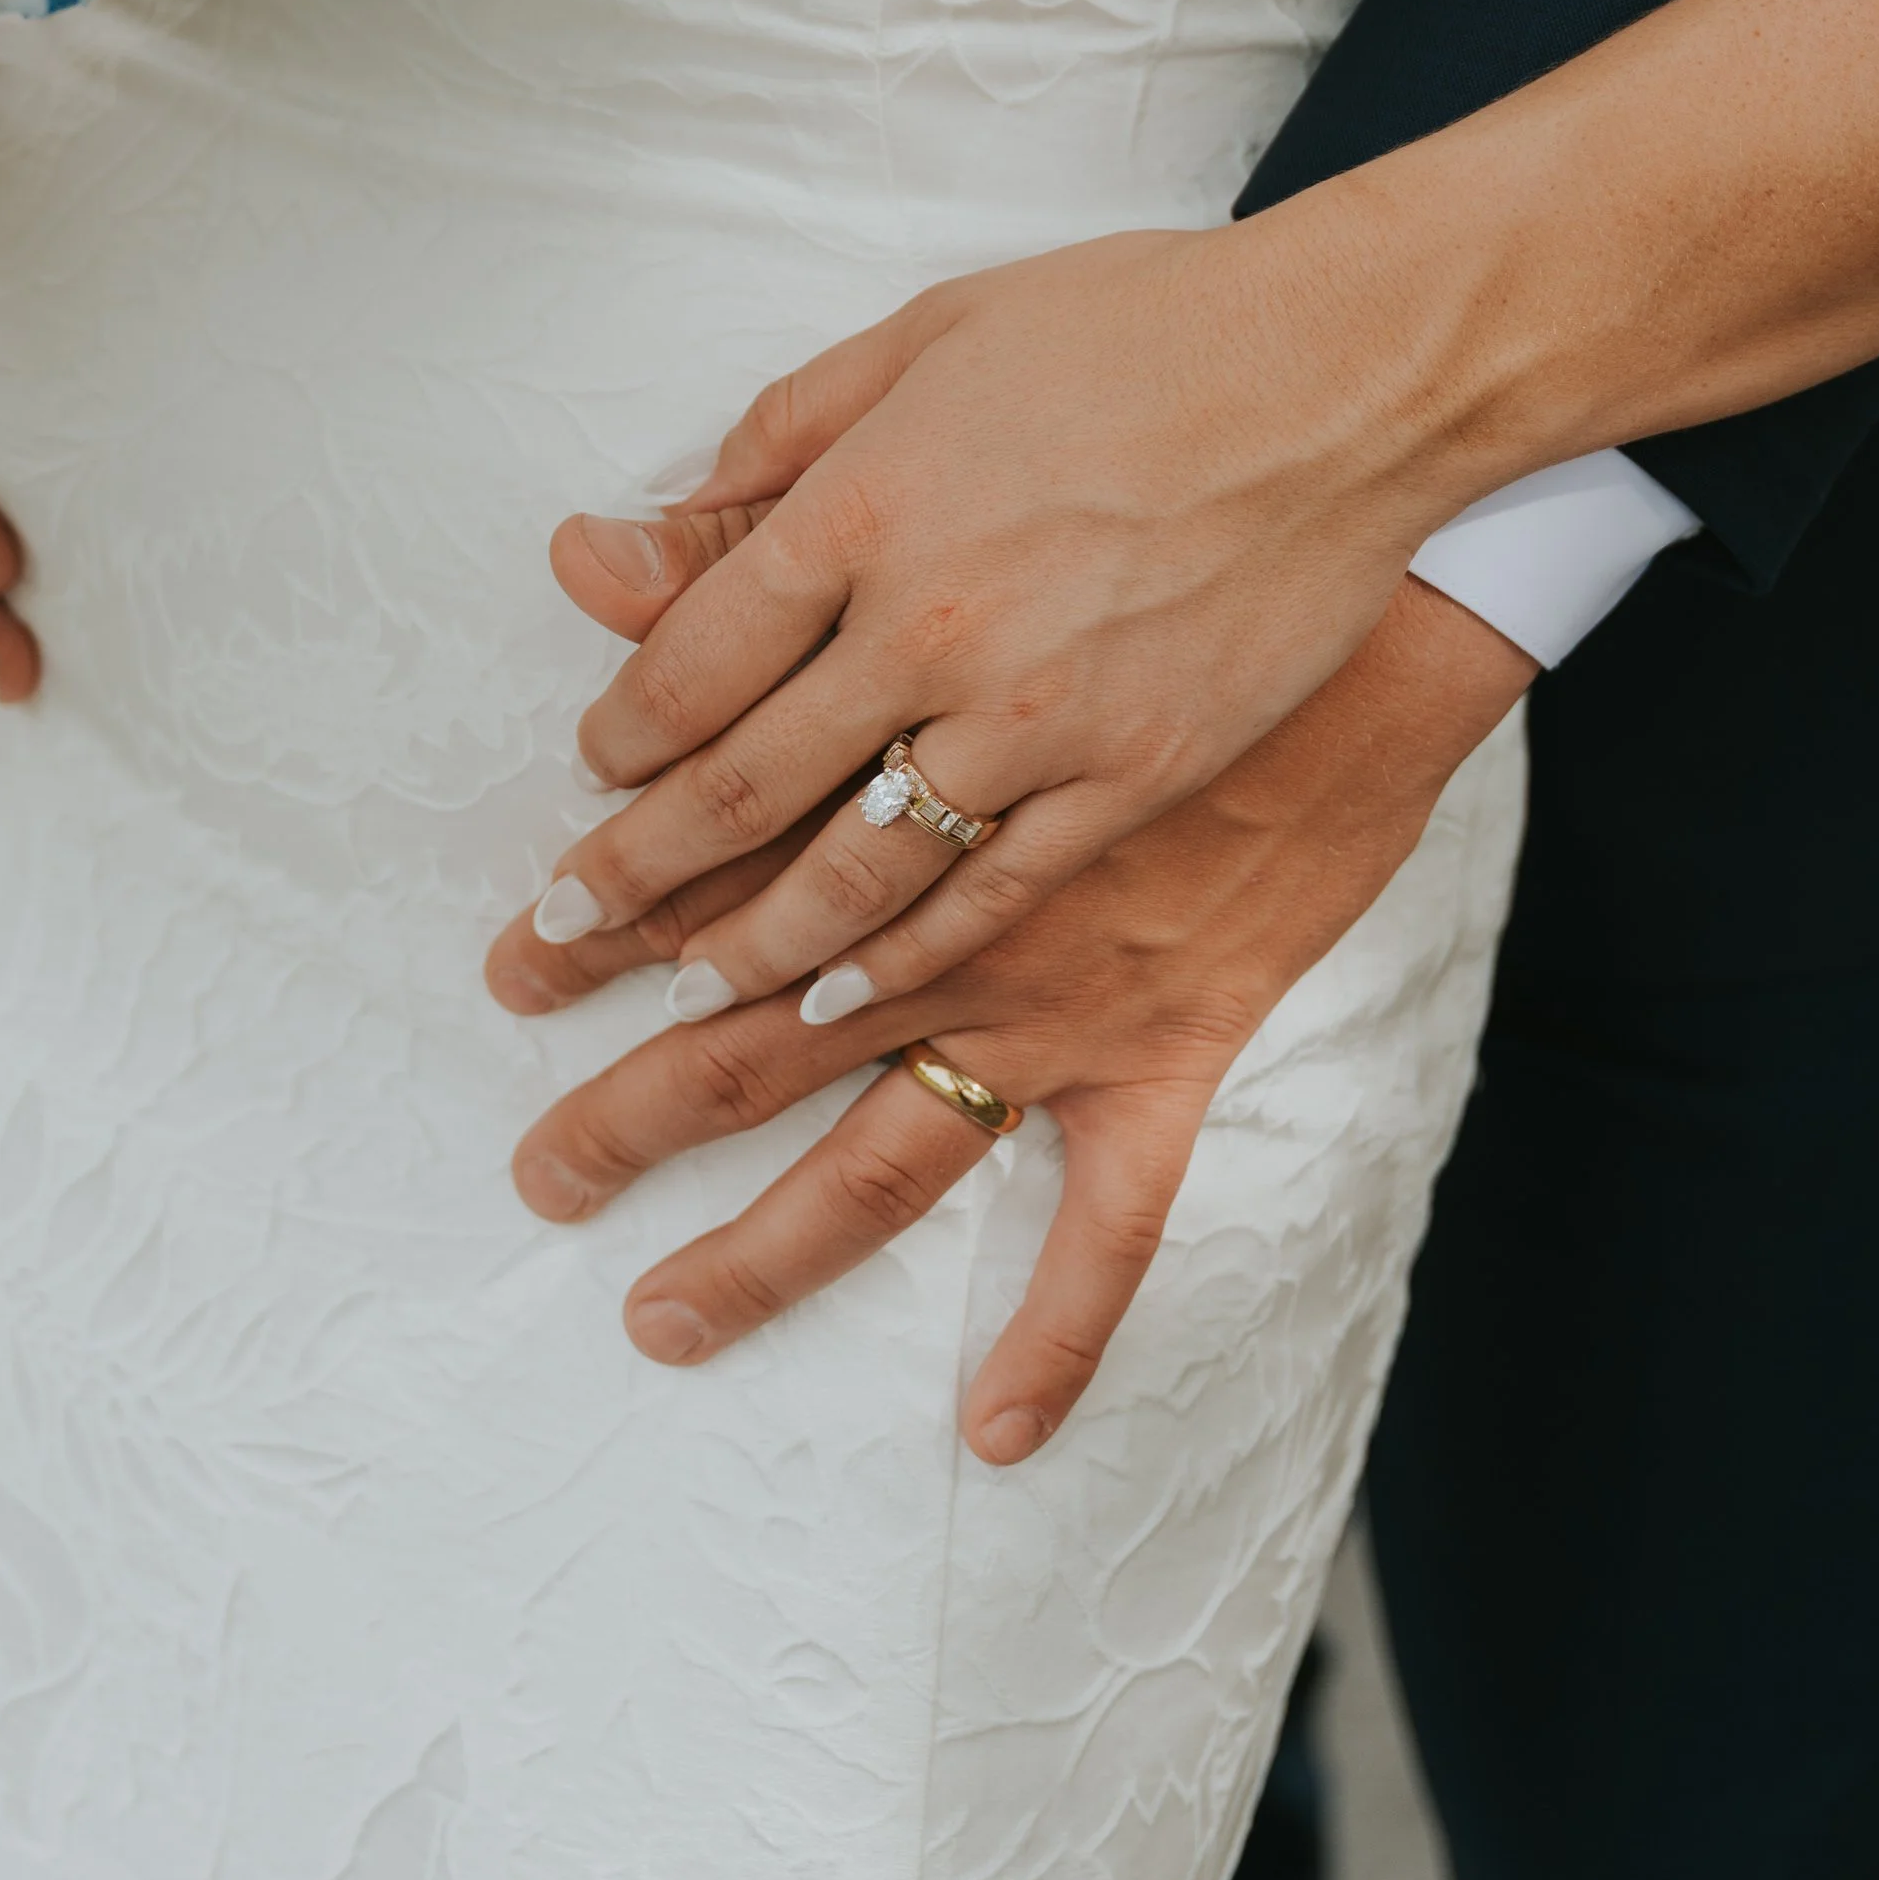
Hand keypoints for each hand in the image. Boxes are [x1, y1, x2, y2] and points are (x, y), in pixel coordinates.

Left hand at [491, 575, 1533, 1463]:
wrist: (1365, 569)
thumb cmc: (1148, 498)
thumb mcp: (912, 445)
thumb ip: (746, 520)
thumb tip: (579, 552)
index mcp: (878, 765)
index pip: (696, 866)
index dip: (598, 917)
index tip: (514, 966)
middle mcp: (943, 905)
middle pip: (746, 1026)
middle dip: (629, 1106)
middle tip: (537, 1171)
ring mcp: (1058, 992)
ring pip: (884, 1148)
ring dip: (767, 1244)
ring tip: (660, 1317)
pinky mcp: (1173, 1036)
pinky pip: (1115, 1217)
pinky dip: (1060, 1333)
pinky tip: (993, 1434)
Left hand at [540, 208, 1469, 1024]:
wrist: (1348, 372)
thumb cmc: (1141, 326)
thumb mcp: (931, 335)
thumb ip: (781, 439)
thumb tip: (640, 524)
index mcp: (862, 507)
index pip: (692, 659)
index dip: (622, 738)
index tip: (592, 777)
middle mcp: (928, 625)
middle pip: (741, 785)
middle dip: (634, 876)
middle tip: (556, 940)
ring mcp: (1035, 715)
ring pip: (852, 873)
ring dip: (748, 949)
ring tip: (678, 1001)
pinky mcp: (1133, 773)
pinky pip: (989, 893)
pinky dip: (904, 958)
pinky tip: (841, 999)